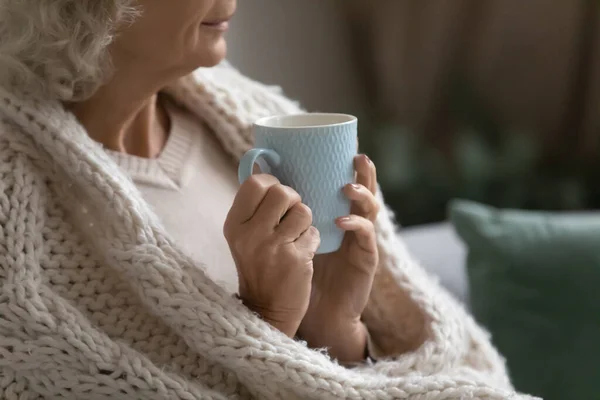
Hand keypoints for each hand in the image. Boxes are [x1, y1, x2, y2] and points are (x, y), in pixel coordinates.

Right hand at [224, 174, 320, 337]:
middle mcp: (250, 234)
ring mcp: (273, 247)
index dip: (272, 184)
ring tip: (295, 235)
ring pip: (303, 210)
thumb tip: (262, 163)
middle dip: (293, 200)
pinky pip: (313, 232)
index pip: (255, 183)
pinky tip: (301, 252)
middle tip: (290, 215)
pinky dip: (311, 240)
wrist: (266, 309)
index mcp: (234, 224)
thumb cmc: (258, 265)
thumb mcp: (244, 235)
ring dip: (305, 220)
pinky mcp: (296, 259)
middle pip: (283, 192)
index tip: (276, 197)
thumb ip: (253, 204)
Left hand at [298, 155, 379, 362]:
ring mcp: (361, 240)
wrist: (316, 313)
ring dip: (361, 194)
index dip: (347, 165)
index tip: (343, 144)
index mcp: (336, 214)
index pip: (345, 183)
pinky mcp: (366, 258)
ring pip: (370, 209)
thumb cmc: (300, 272)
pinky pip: (365, 237)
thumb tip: (256, 172)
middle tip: (357, 156)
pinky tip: (340, 221)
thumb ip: (281, 209)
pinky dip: (355, 225)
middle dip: (364, 172)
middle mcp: (353, 222)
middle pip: (365, 190)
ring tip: (346, 187)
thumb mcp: (289, 237)